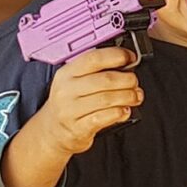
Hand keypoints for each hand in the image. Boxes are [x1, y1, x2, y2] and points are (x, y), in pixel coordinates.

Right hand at [27, 47, 144, 158]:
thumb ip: (95, 72)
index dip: (116, 55)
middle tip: (134, 82)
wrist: (52, 131)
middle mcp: (67, 90)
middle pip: (105, 80)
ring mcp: (71, 110)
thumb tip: (125, 64)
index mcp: (67, 73)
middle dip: (127, 80)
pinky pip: (104, 118)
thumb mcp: (74, 82)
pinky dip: (119, 113)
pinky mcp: (78, 128)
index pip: (93, 58)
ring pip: (107, 99)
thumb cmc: (69, 104)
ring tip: (135, 97)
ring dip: (128, 97)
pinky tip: (124, 111)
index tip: (130, 57)